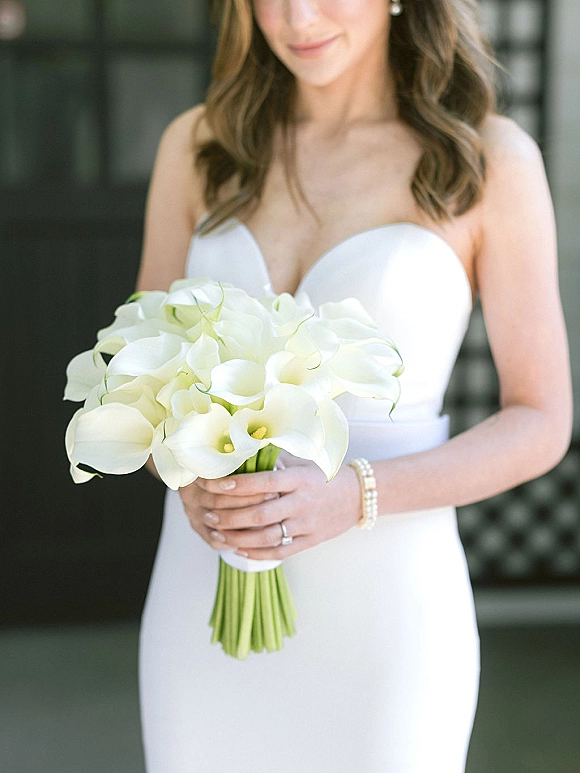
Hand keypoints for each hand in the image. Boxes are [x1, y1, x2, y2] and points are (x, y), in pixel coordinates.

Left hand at [181, 453, 361, 559]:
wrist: (358, 496)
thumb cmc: (324, 476)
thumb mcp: (303, 462)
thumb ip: (275, 460)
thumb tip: (242, 451)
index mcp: (299, 479)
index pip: (263, 482)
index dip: (236, 485)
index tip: (213, 484)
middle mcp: (302, 502)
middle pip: (260, 514)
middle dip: (230, 516)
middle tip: (208, 514)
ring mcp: (307, 524)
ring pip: (267, 537)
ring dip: (238, 538)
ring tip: (217, 534)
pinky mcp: (311, 541)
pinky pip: (280, 551)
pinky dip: (257, 553)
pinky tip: (239, 549)